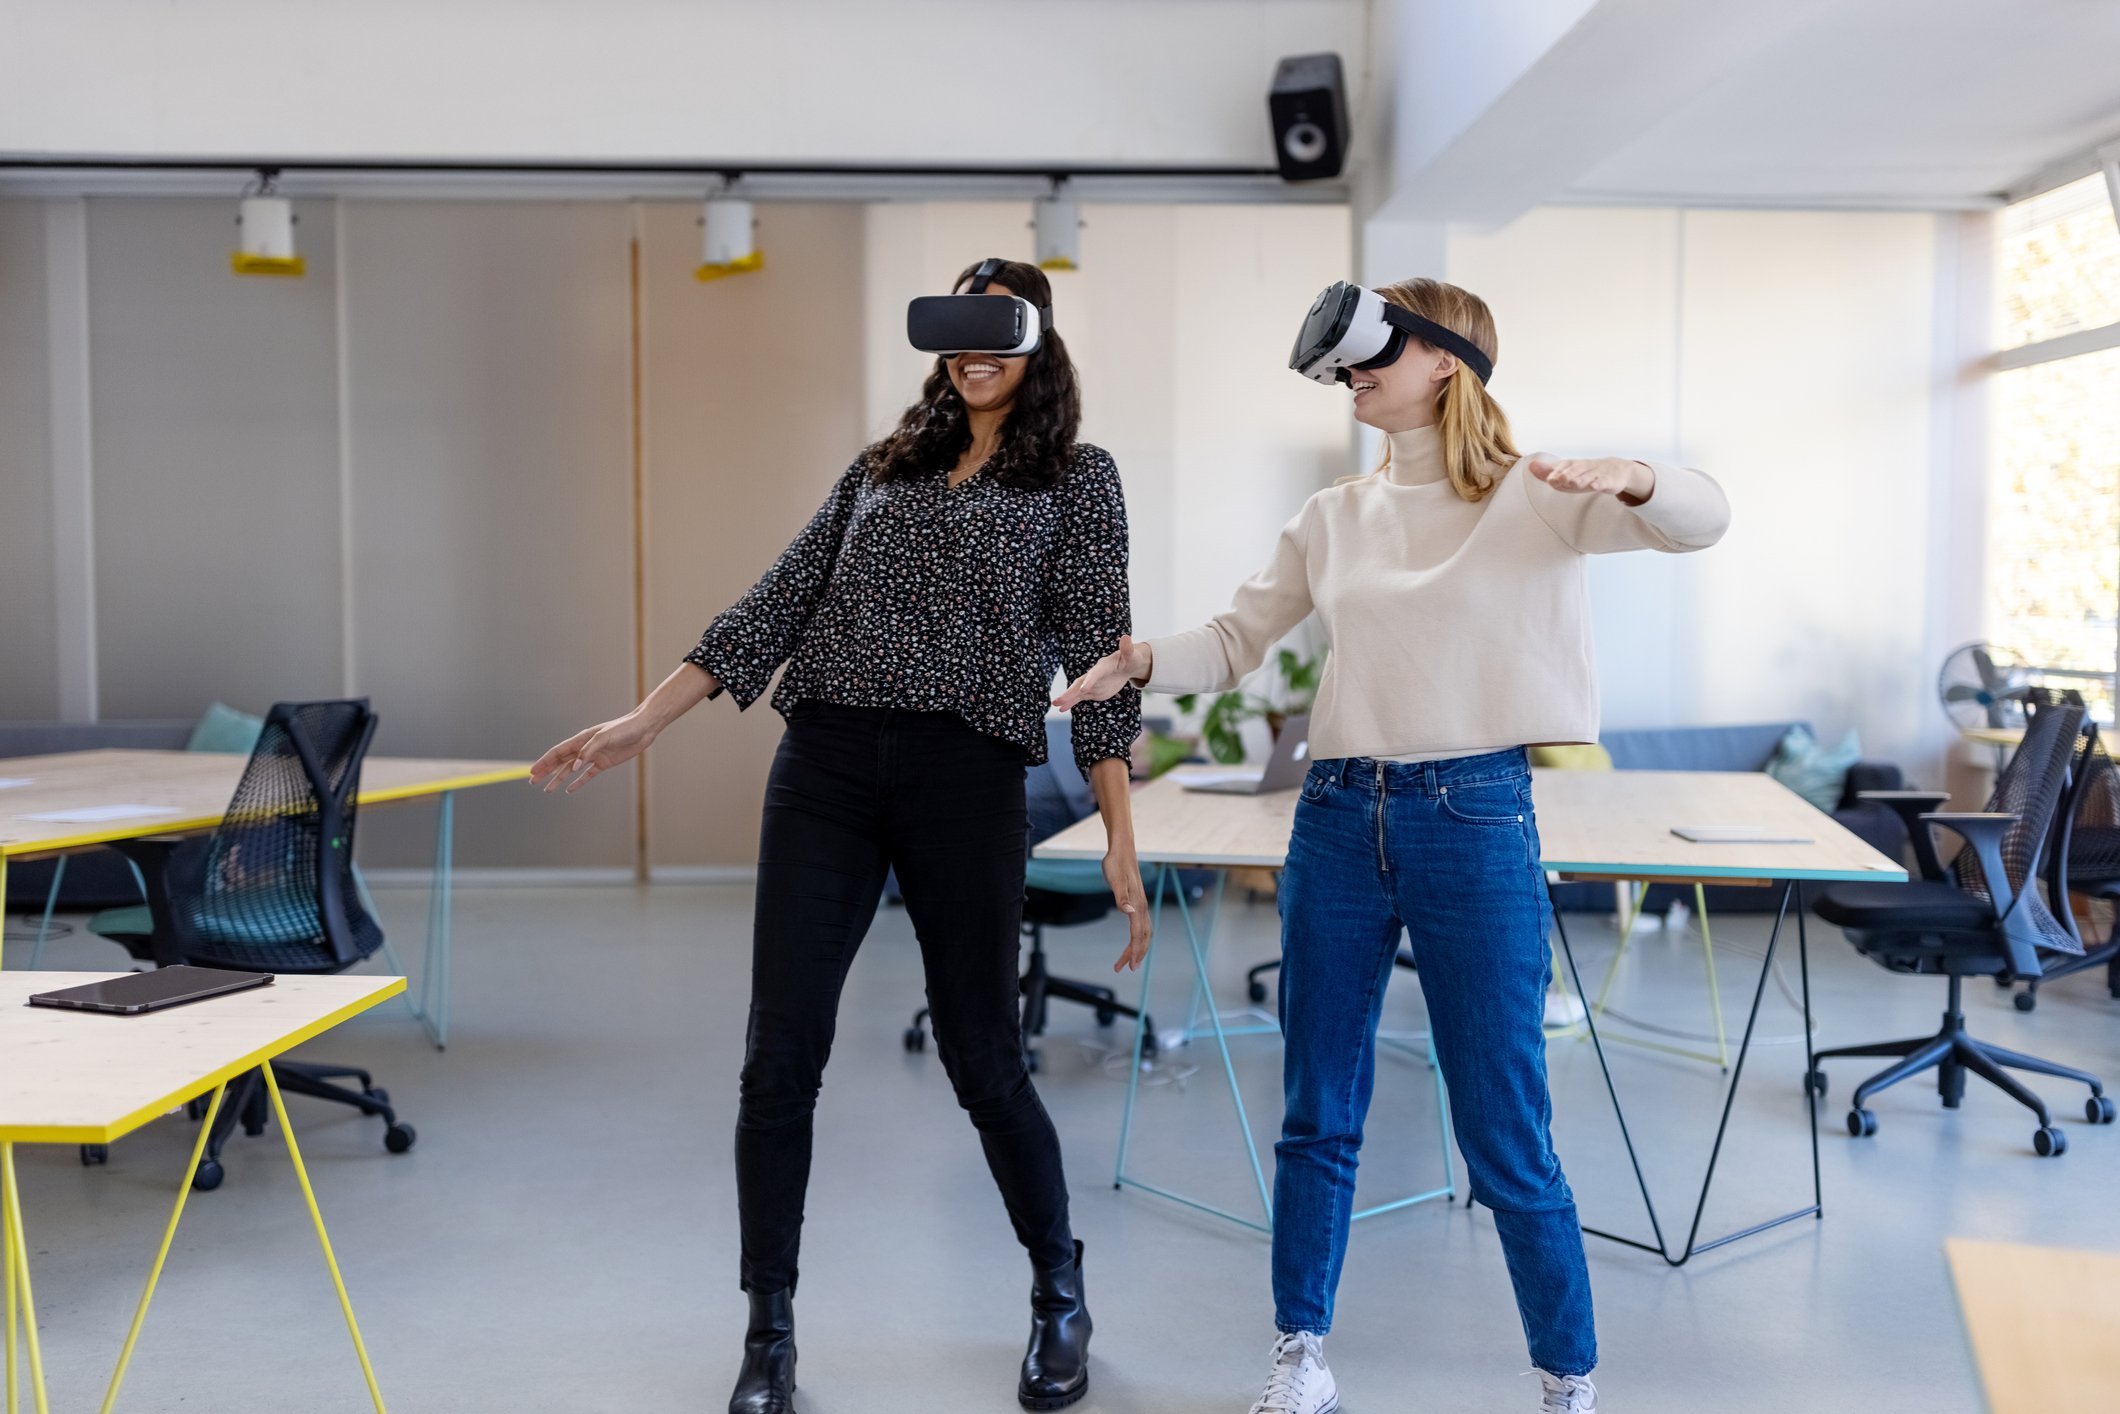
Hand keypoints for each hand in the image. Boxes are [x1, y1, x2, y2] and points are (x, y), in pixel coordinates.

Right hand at [529, 713, 654, 793]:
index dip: (544, 762)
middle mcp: (584, 748)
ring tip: (547, 790)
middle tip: (532, 781)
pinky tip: (569, 789)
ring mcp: (593, 756)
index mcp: (581, 740)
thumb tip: (573, 767)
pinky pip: (587, 775)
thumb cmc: (623, 729)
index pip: (557, 752)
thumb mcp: (604, 738)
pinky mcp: (604, 763)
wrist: (642, 729)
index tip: (532, 771)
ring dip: (558, 779)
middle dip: (546, 771)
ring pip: (571, 770)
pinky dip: (578, 782)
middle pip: (560, 762)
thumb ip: (588, 752)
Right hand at [1054, 635, 1150, 710]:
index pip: (1095, 673)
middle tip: (1058, 699)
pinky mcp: (1092, 691)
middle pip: (1080, 683)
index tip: (1083, 689)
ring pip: (1077, 691)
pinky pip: (1080, 697)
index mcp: (1103, 666)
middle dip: (1070, 691)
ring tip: (1054, 704)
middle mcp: (1094, 674)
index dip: (1090, 680)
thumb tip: (1126, 637)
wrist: (1126, 666)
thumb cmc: (1130, 659)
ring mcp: (1091, 683)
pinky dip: (1071, 702)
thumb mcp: (1131, 655)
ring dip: (1067, 698)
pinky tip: (1061, 709)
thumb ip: (1127, 648)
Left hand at [1105, 844, 1151, 971]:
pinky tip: (1131, 941)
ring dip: (1136, 948)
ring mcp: (1141, 904)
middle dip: (1135, 954)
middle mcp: (1142, 906)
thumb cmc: (1115, 863)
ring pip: (1143, 932)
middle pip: (1143, 937)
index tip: (1129, 967)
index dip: (1134, 951)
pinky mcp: (1137, 901)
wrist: (1122, 849)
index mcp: (1137, 904)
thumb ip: (1121, 897)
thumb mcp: (1114, 879)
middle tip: (1123, 968)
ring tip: (1125, 961)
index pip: (1138, 934)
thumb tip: (1128, 912)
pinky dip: (1137, 937)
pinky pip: (1140, 925)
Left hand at [1525, 453, 1652, 499]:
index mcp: (1573, 465)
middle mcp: (1584, 467)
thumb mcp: (1567, 473)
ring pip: (1588, 476)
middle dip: (1566, 475)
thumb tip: (1530, 465)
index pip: (1563, 467)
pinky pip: (1604, 482)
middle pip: (1575, 470)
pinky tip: (1595, 486)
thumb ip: (1548, 471)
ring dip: (1580, 479)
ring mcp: (1597, 473)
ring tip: (1573, 483)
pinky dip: (1600, 483)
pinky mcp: (1608, 480)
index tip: (1549, 479)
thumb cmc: (1585, 473)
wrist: (1615, 470)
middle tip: (1556, 480)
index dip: (1556, 473)